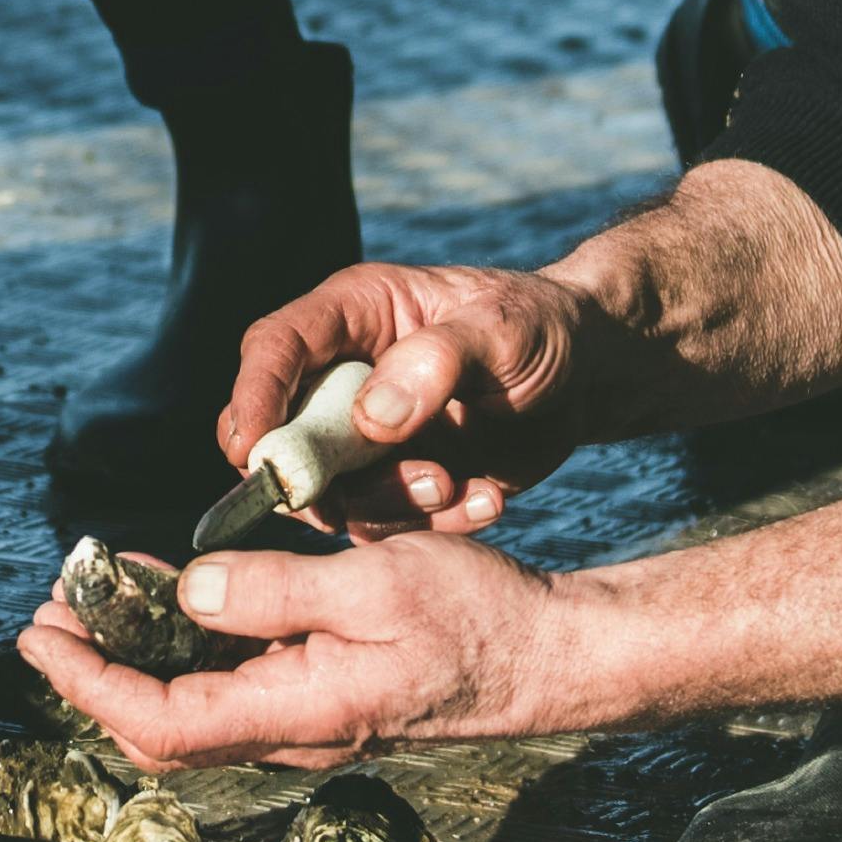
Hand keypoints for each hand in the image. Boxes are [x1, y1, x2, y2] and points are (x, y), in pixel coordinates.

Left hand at [16, 531, 608, 769]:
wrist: (549, 656)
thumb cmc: (477, 618)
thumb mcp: (374, 583)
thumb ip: (275, 592)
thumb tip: (187, 592)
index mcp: (299, 712)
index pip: (162, 720)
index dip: (90, 683)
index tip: (41, 636)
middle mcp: (293, 732)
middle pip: (163, 727)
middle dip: (96, 672)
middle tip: (52, 610)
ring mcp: (308, 720)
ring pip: (193, 705)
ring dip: (136, 655)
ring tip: (93, 593)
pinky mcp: (324, 696)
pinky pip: (234, 681)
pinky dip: (188, 641)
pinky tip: (175, 591)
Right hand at [220, 255, 625, 538]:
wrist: (590, 375)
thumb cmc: (543, 327)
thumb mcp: (503, 329)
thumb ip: (437, 362)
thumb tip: (370, 419)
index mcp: (352, 315)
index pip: (273, 349)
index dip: (251, 397)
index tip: (252, 449)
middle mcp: (345, 377)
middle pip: (279, 434)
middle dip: (309, 475)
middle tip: (347, 498)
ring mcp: (367, 438)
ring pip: (330, 493)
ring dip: (384, 503)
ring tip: (454, 483)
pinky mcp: (398, 483)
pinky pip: (385, 524)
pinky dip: (431, 526)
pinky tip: (488, 499)